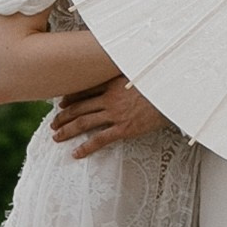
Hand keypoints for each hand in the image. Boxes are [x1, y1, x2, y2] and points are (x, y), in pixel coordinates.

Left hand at [51, 73, 168, 157]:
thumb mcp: (141, 73)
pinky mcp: (124, 129)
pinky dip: (86, 147)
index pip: (85, 90)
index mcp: (113, 83)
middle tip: (53, 123)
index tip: (61, 103)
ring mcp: (115, 114)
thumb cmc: (160, 83)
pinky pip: (100, 140)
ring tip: (56, 136)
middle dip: (63, 116)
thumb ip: (128, 74)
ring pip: (84, 122)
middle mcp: (110, 98)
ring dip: (67, 130)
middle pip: (79, 107)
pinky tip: (76, 154)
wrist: (174, 94)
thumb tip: (126, 74)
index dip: (70, 97)